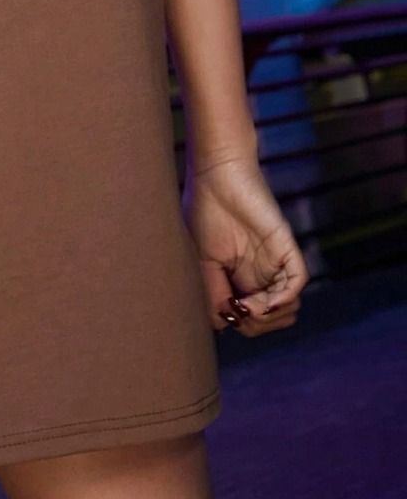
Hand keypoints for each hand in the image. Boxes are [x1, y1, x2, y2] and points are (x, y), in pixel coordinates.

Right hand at [182, 155, 309, 336]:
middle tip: (238, 311)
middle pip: (270, 318)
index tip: (225, 313)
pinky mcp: (286, 247)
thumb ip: (213, 291)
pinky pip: (298, 282)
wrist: (215, 174)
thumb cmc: (202, 210)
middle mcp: (260, 273)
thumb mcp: (201, 260)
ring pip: (289, 306)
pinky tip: (262, 301)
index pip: (250, 316)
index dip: (240, 323)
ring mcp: (275, 261)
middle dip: (255, 324)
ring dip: (269, 316)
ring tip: (248, 305)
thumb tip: (225, 324)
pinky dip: (284, 299)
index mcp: (239, 276)